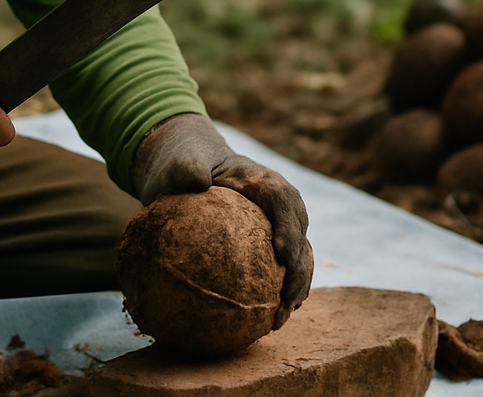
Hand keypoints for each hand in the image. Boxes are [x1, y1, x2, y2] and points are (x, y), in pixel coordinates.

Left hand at [131, 113, 312, 328]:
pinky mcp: (274, 244)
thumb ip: (187, 168)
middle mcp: (281, 204)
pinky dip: (283, 293)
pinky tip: (270, 320)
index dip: (289, 228)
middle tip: (285, 301)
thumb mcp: (181, 162)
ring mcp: (281, 225)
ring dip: (296, 289)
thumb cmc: (186, 166)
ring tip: (278, 320)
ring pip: (300, 257)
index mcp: (263, 180)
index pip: (284, 200)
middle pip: (300, 235)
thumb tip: (196, 181)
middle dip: (299, 270)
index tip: (282, 256)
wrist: (193, 170)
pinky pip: (285, 269)